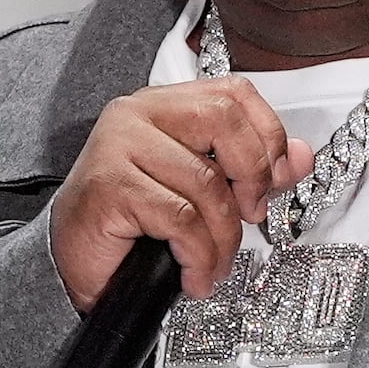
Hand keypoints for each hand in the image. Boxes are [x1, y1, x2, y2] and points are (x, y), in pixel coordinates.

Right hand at [47, 78, 312, 306]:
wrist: (69, 264)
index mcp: (161, 105)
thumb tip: (299, 158)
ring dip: (223, 239)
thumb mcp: (197, 190)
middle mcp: (135, 115)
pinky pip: (180, 219)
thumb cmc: (128, 225)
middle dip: (252, 176)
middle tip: (251, 217)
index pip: (232, 93)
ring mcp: (117, 146)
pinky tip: (192, 274)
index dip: (267, 135)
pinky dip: (198, 256)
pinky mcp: (110, 186)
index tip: (274, 180)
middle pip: (223, 120)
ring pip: (206, 184)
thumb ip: (248, 169)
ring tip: (213, 265)